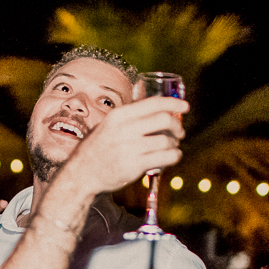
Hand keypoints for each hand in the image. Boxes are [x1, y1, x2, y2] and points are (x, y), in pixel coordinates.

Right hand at [63, 96, 187, 195]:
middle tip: (179, 132)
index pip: (153, 103)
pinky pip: (165, 158)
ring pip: (166, 141)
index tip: (185, 107)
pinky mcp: (135, 166)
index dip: (173, 103)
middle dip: (177, 125)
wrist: (82, 173)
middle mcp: (125, 129)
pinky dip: (174, 156)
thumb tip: (149, 95)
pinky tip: (172, 157)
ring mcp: (130, 148)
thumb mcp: (109, 124)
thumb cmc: (98, 148)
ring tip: (172, 147)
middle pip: (164, 120)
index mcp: (119, 115)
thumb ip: (129, 113)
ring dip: (175, 143)